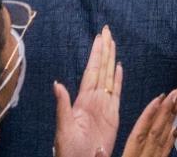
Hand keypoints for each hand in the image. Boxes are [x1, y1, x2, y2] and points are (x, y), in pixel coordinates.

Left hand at [53, 26, 121, 156]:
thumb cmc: (69, 150)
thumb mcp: (63, 127)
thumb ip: (62, 105)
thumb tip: (57, 83)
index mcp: (82, 100)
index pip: (91, 70)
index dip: (96, 54)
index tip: (99, 38)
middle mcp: (94, 99)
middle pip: (101, 69)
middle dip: (104, 50)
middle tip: (107, 31)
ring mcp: (104, 106)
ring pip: (109, 77)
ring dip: (111, 60)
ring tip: (113, 43)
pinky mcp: (113, 115)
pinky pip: (117, 92)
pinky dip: (118, 79)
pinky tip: (119, 68)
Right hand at [122, 88, 176, 156]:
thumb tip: (99, 148)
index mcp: (130, 156)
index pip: (139, 132)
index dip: (149, 114)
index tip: (160, 97)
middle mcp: (145, 156)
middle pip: (155, 130)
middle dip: (166, 109)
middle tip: (176, 91)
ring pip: (163, 137)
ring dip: (171, 118)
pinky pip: (167, 150)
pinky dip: (172, 137)